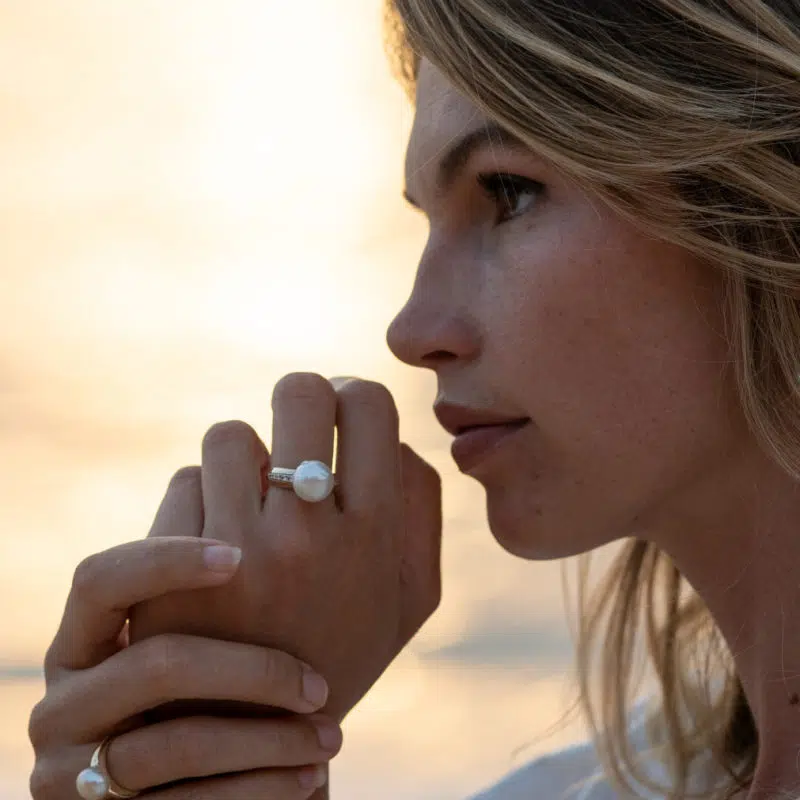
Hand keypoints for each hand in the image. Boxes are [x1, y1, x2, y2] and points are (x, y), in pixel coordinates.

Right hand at [29, 533, 341, 798]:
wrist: (187, 789)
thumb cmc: (202, 693)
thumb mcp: (194, 634)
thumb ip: (215, 567)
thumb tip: (286, 485)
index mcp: (87, 637)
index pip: (104, 577)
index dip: (168, 558)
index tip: (242, 557)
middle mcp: (68, 699)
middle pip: (153, 664)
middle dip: (249, 672)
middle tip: (318, 683)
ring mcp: (77, 768)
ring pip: (175, 743)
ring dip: (267, 740)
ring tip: (331, 735)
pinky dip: (260, 791)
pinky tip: (313, 780)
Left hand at [128, 373, 442, 722]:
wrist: (258, 738)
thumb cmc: (344, 651)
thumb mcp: (413, 595)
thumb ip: (420, 505)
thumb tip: (391, 433)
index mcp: (376, 533)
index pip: (368, 401)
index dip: (353, 395)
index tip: (341, 416)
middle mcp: (310, 532)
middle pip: (299, 392)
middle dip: (297, 401)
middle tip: (294, 432)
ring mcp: (238, 548)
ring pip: (229, 436)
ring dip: (240, 460)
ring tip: (250, 501)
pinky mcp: (176, 565)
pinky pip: (186, 481)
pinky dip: (200, 499)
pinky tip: (212, 541)